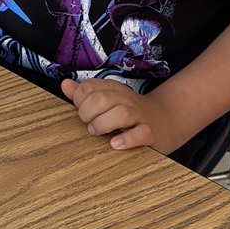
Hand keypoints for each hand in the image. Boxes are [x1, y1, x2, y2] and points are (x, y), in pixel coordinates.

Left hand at [60, 78, 177, 154]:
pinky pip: (140, 133)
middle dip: (88, 113)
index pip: (90, 87)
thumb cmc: (127, 112)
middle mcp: (126, 99)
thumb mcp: (106, 99)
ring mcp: (139, 116)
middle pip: (102, 99)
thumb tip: (65, 84)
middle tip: (88, 125)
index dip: (79, 99)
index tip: (81, 111)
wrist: (164, 121)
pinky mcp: (149, 132)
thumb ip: (84, 93)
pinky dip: (126, 139)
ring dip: (103, 124)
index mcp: (113, 89)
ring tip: (97, 132)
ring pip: (121, 113)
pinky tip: (115, 144)